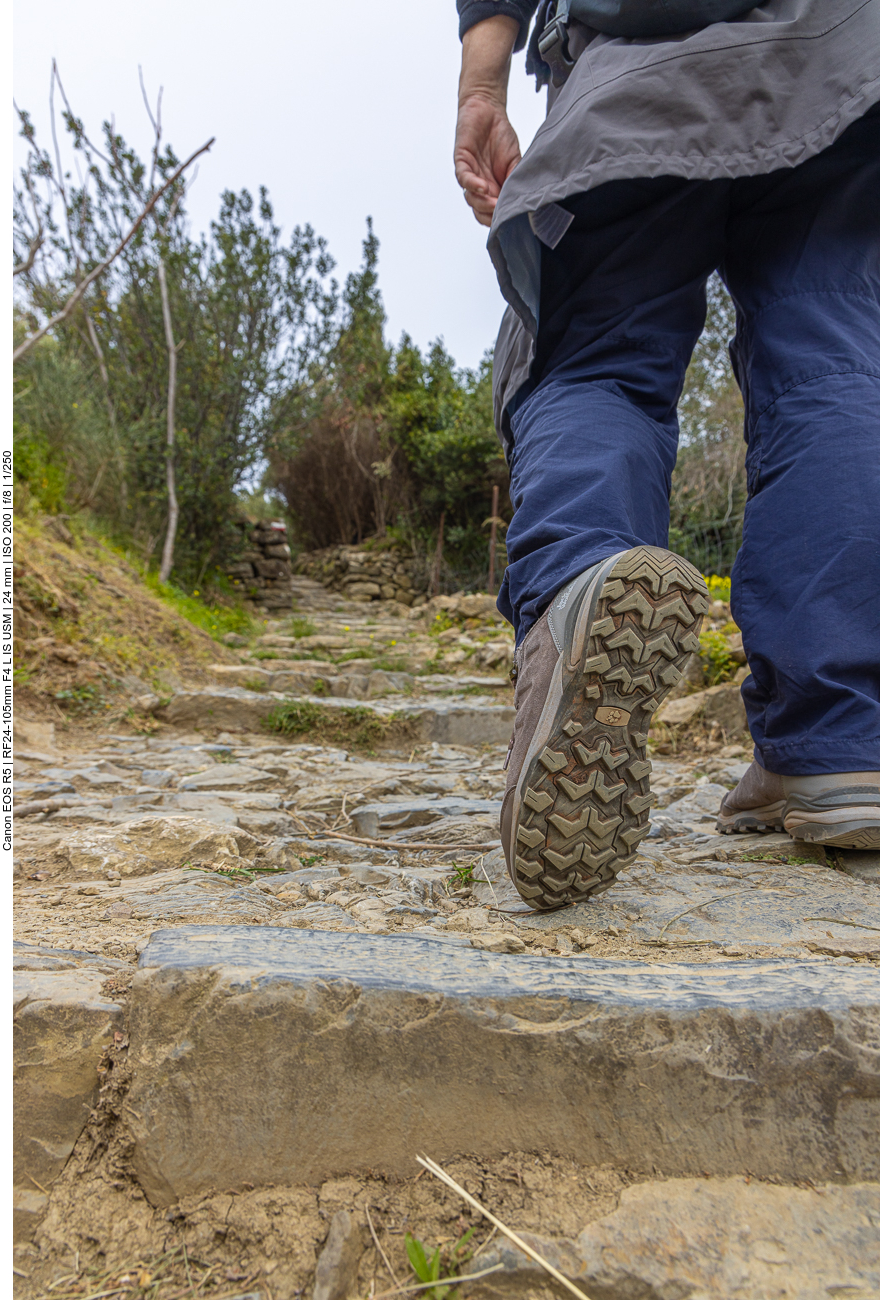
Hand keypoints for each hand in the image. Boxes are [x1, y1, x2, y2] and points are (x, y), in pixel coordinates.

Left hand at [454, 15, 520, 227]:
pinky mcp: (461, 161)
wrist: (488, 109)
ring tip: (494, 204)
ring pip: (471, 198)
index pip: (492, 212)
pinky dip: (472, 185)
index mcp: (493, 188)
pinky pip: (464, 178)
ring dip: (482, 203)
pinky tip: (482, 188)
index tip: (512, 220)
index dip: (500, 218)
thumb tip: (524, 201)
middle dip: (491, 215)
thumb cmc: (501, 135)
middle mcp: (480, 185)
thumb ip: (516, 180)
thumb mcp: (515, 161)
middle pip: (480, 211)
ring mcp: (470, 174)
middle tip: (502, 214)